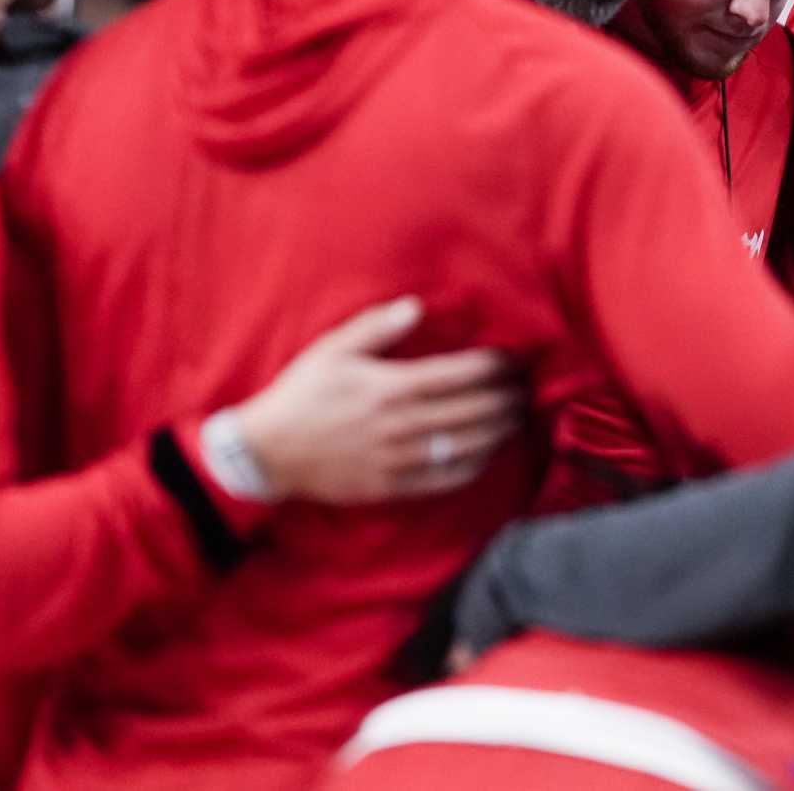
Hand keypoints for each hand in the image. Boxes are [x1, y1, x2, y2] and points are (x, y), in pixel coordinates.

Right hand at [233, 297, 521, 504]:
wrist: (268, 452)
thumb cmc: (301, 394)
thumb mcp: (333, 349)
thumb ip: (378, 327)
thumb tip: (417, 306)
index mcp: (390, 386)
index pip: (459, 374)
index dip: (493, 366)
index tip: (512, 359)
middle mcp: (401, 424)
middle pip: (473, 411)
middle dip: (505, 398)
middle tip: (524, 388)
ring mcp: (399, 459)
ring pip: (466, 446)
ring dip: (498, 431)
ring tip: (516, 418)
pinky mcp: (393, 487)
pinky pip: (445, 479)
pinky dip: (473, 466)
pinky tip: (487, 454)